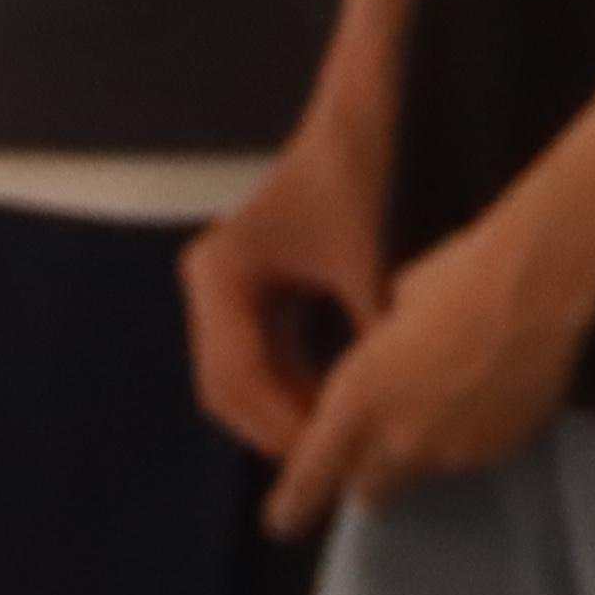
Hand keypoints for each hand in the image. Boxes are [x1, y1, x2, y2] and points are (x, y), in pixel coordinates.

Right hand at [182, 114, 390, 462]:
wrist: (350, 129)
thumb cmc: (354, 180)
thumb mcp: (362, 262)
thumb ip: (368, 334)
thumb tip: (387, 408)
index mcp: (220, 275)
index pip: (240, 372)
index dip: (279, 420)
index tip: (322, 452)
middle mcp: (207, 286)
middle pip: (225, 387)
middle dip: (271, 428)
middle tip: (325, 465)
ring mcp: (222, 294)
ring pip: (238, 381)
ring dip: (279, 414)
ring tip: (331, 447)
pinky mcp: (246, 298)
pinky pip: (258, 360)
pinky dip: (289, 389)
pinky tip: (330, 411)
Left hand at [263, 212, 590, 530]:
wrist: (538, 286)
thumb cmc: (457, 276)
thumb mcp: (392, 307)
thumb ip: (379, 351)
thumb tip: (383, 353)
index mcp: (359, 399)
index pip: (311, 476)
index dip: (292, 504)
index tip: (281, 522)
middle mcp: (401, 438)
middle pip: (367, 490)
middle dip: (364, 475)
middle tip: (375, 447)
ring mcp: (454, 451)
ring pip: (422, 473)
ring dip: (420, 453)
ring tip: (445, 399)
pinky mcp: (499, 450)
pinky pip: (471, 456)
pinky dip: (469, 436)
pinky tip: (487, 390)